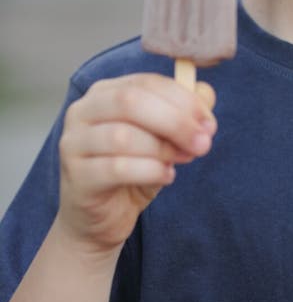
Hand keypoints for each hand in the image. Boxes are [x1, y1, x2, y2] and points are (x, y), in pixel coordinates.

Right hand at [57, 74, 216, 256]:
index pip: (146, 83)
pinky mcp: (76, 177)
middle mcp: (83, 111)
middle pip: (130, 101)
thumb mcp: (164, 138)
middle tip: (203, 143)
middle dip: (175, 121)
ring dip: (162, 148)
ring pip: (122, 136)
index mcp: (105, 92)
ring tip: (182, 160)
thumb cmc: (133, 170)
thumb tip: (205, 92)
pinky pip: (116, 169)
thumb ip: (184, 112)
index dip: (183, 99)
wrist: (100, 219)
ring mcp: (74, 143)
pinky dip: (149, 171)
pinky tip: (166, 176)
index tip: (209, 123)